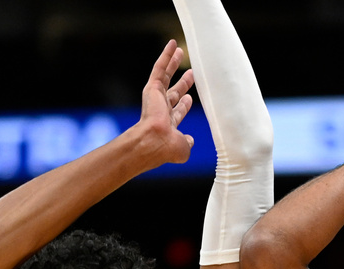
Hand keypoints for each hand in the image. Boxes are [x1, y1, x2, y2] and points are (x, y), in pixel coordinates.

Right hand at [135, 39, 196, 166]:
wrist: (153, 142)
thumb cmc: (167, 148)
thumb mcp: (183, 148)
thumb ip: (187, 143)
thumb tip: (190, 140)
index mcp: (167, 124)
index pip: (176, 111)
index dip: (183, 105)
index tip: (189, 98)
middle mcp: (161, 110)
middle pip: (173, 92)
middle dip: (182, 83)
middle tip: (190, 74)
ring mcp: (156, 98)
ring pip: (165, 75)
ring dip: (172, 63)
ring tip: (180, 51)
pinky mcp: (153, 88)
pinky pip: (160, 68)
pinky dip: (166, 56)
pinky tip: (172, 45)